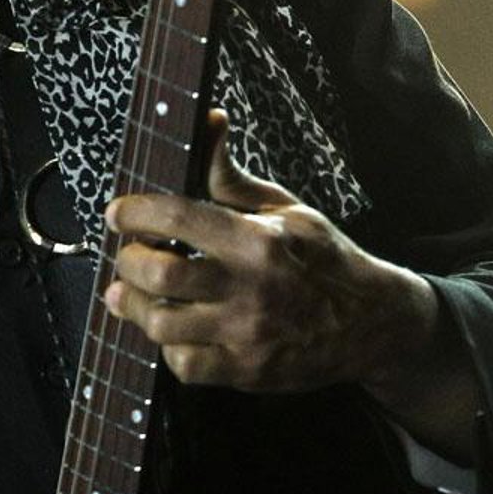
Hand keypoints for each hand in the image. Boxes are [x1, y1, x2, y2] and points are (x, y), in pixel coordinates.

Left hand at [103, 110, 437, 396]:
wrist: (375, 325)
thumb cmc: (324, 257)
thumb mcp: (284, 207)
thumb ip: (230, 174)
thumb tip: (207, 120)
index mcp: (257, 240)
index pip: (177, 217)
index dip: (135, 212)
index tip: (118, 212)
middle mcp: (250, 289)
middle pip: (160, 275)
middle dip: (128, 261)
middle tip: (127, 254)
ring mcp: (248, 336)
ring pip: (162, 325)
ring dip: (135, 306)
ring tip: (129, 292)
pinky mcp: (247, 373)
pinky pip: (185, 367)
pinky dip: (168, 346)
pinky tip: (171, 328)